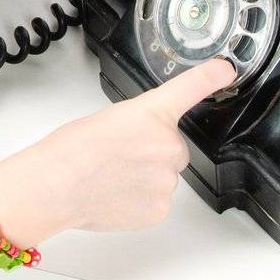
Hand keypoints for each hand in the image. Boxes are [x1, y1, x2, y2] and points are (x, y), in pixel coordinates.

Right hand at [47, 58, 236, 231]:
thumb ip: (138, 125)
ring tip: (109, 177)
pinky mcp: (160, 208)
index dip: (211, 77)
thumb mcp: (107, 118)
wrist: (55, 186)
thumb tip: (142, 144)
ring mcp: (167, 179)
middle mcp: (167, 144)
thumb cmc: (69, 150)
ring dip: (143, 177)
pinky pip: (156, 200)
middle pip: (172, 148)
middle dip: (151, 152)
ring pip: (163, 176)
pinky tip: (114, 194)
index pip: (189, 89)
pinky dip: (139, 200)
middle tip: (117, 157)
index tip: (224, 70)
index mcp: (151, 114)